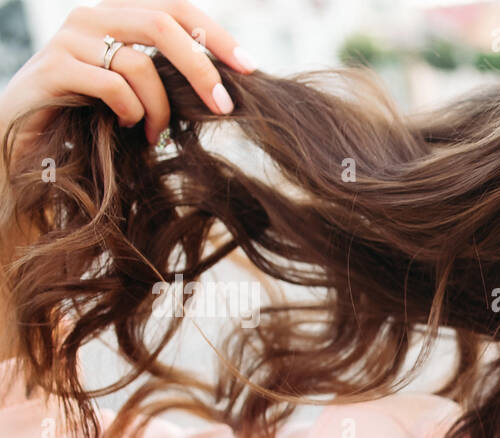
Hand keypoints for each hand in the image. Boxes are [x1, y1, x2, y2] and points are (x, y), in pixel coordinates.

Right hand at [0, 0, 254, 157]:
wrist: (24, 138)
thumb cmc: (89, 117)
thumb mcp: (135, 90)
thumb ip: (166, 75)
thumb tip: (225, 86)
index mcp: (117, 14)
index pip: (175, 7)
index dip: (216, 34)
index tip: (250, 68)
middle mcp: (91, 16)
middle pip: (162, 24)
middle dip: (201, 68)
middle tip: (223, 107)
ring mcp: (70, 39)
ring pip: (140, 64)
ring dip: (161, 108)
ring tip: (159, 134)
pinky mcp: (54, 68)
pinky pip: (113, 87)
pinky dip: (132, 112)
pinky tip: (129, 127)